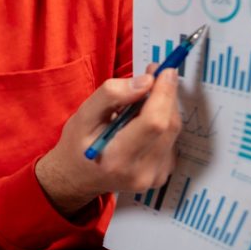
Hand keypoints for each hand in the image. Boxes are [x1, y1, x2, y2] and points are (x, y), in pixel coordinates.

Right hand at [35, 67, 181, 216]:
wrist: (77, 178)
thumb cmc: (77, 145)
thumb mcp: (83, 115)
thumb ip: (111, 95)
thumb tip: (146, 81)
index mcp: (117, 159)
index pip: (153, 123)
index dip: (163, 93)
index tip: (164, 71)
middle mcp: (141, 173)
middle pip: (168, 125)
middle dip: (165, 95)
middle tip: (154, 75)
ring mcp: (154, 177)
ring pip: (173, 131)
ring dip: (164, 108)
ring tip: (141, 101)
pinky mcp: (162, 175)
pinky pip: (171, 140)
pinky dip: (162, 124)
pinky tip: (143, 123)